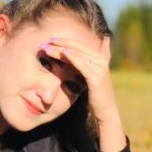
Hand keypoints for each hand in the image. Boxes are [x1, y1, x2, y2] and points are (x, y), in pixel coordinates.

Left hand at [43, 36, 126, 151]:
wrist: (106, 111)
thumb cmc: (98, 95)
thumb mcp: (96, 76)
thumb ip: (95, 62)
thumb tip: (99, 45)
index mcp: (101, 58)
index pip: (80, 46)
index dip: (65, 41)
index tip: (51, 39)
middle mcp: (101, 61)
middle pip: (78, 48)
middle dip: (60, 44)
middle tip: (46, 41)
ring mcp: (100, 69)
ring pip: (77, 55)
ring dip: (60, 50)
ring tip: (47, 48)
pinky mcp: (96, 78)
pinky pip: (82, 65)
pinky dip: (72, 58)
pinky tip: (63, 53)